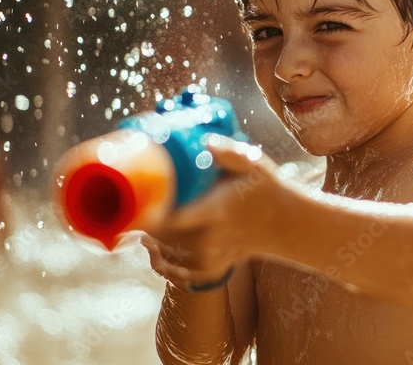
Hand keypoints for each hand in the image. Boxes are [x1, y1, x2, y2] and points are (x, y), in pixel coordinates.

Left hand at [141, 135, 285, 290]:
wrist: (283, 224)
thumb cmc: (264, 188)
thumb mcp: (252, 164)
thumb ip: (228, 152)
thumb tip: (203, 142)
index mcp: (216, 211)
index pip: (170, 218)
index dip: (147, 212)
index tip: (132, 199)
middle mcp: (211, 240)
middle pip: (161, 235)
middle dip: (141, 221)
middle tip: (129, 202)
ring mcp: (210, 259)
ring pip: (164, 252)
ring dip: (147, 238)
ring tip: (139, 219)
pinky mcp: (209, 271)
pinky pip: (174, 269)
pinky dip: (159, 258)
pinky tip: (152, 246)